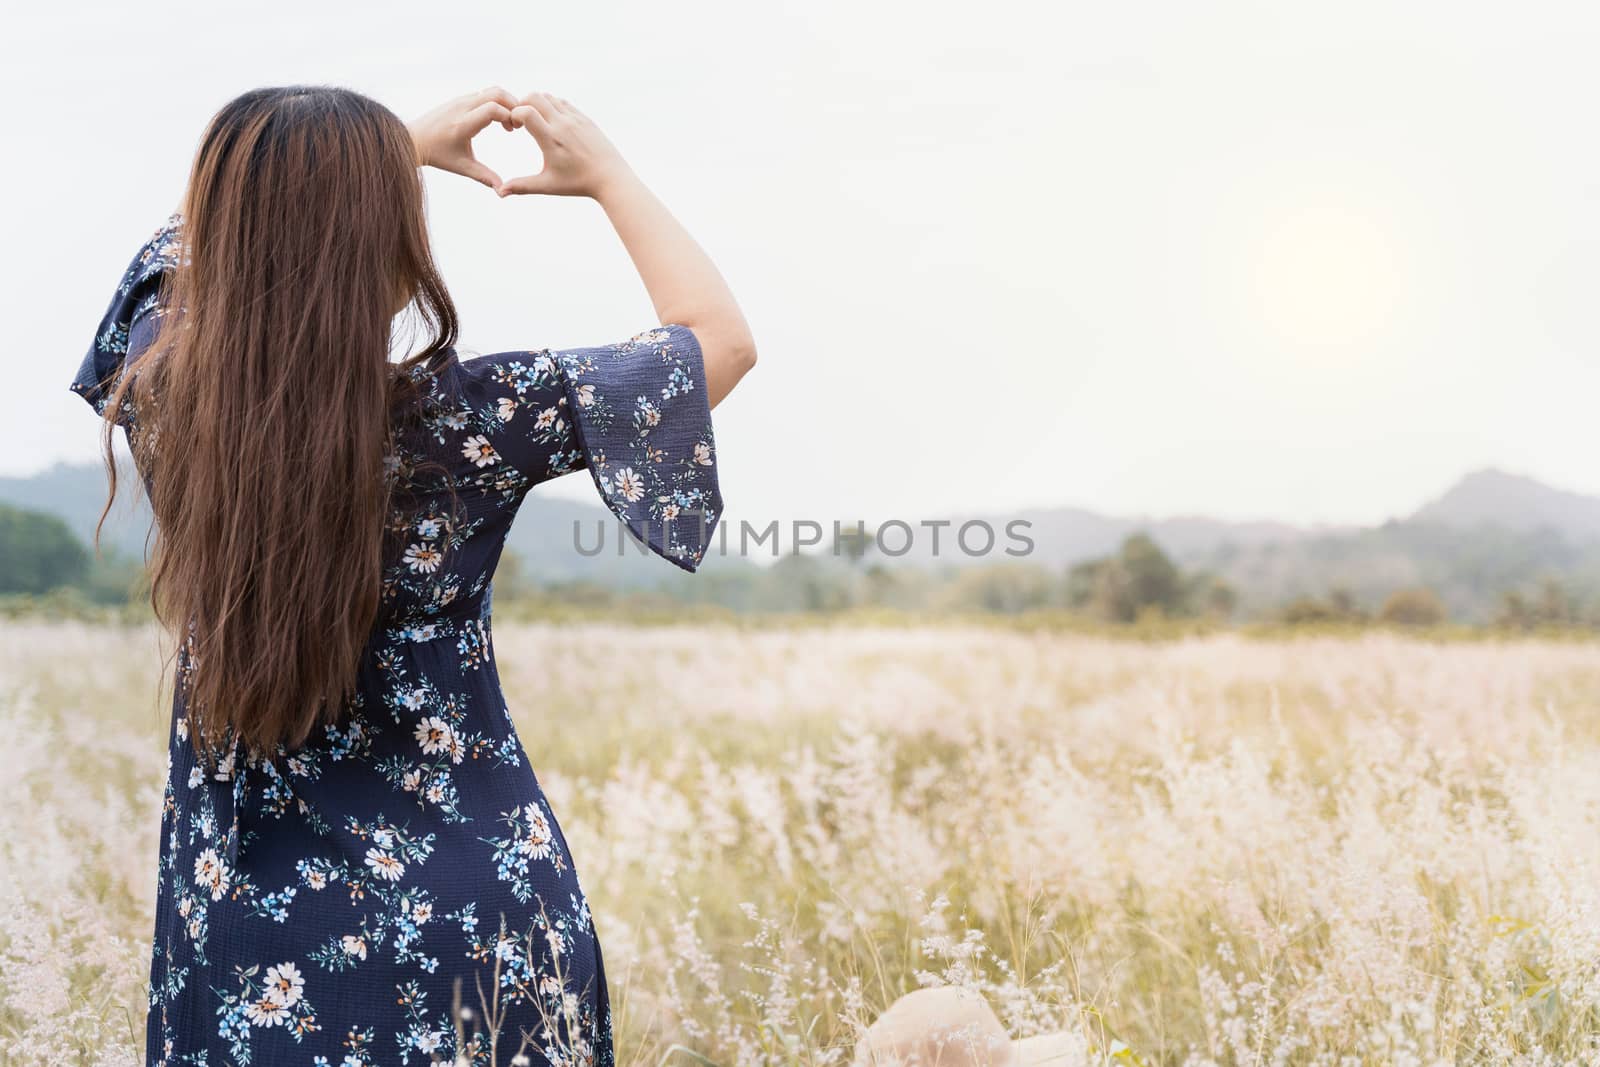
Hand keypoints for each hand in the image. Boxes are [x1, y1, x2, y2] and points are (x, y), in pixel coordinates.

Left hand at [407, 87, 519, 190]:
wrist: (413, 140)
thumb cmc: (438, 155)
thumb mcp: (462, 167)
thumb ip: (484, 176)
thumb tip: (502, 190)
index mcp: (463, 124)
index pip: (493, 109)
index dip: (509, 116)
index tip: (514, 130)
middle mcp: (462, 107)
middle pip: (496, 93)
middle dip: (513, 105)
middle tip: (517, 123)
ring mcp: (460, 100)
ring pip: (491, 90)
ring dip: (505, 103)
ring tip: (508, 123)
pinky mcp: (459, 98)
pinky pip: (483, 94)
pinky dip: (495, 102)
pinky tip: (497, 120)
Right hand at [497, 93, 633, 199]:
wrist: (611, 178)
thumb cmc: (578, 183)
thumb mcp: (548, 185)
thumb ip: (522, 186)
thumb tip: (499, 192)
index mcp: (551, 139)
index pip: (525, 112)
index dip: (513, 115)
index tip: (513, 127)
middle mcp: (563, 124)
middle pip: (534, 97)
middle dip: (522, 104)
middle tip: (520, 121)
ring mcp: (575, 119)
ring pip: (549, 97)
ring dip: (537, 104)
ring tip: (535, 121)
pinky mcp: (584, 118)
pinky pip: (563, 102)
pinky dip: (552, 106)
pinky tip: (550, 121)